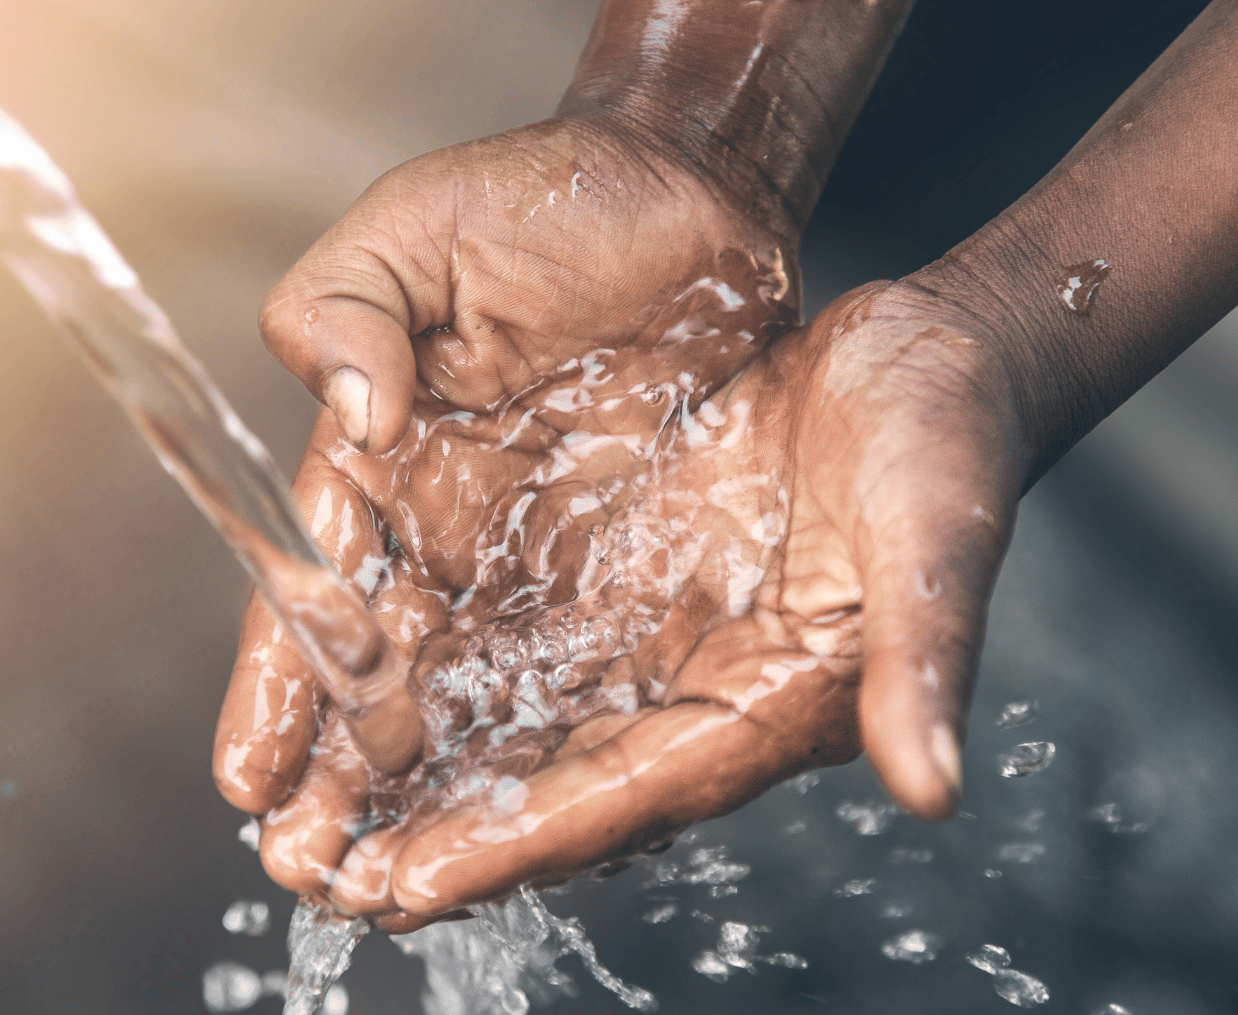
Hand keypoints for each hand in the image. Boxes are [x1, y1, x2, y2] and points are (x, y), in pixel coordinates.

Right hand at [214, 112, 800, 817]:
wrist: (692, 190)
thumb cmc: (544, 198)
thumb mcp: (415, 226)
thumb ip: (343, 305)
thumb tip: (356, 414)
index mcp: (382, 464)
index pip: (312, 596)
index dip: (281, 689)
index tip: (251, 781)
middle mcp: (452, 536)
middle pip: (386, 685)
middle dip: (345, 787)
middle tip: (315, 881)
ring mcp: (543, 565)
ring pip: (480, 707)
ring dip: (439, 799)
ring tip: (402, 891)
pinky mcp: (632, 577)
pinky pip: (588, 680)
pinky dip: (553, 755)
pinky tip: (527, 829)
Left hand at [260, 279, 1030, 922]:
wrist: (922, 353)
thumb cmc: (946, 437)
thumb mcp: (939, 531)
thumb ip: (926, 656)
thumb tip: (935, 788)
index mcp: (767, 702)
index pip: (624, 797)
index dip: (518, 844)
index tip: (412, 884)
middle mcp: (687, 689)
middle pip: (538, 785)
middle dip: (423, 832)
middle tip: (306, 876)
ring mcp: (642, 635)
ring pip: (499, 719)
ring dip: (398, 765)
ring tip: (291, 814)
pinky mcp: (610, 577)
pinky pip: (499, 634)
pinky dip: (422, 666)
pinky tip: (346, 685)